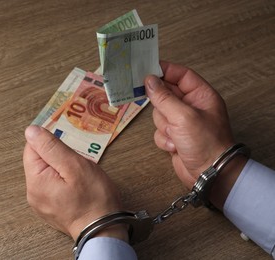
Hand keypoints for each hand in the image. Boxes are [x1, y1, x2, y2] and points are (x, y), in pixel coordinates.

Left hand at [23, 125, 127, 240]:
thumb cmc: (93, 198)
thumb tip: (30, 131)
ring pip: (47, 173)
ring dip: (63, 169)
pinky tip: (77, 187)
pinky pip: (52, 186)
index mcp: (35, 181)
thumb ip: (51, 147)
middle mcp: (33, 193)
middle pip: (39, 161)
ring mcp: (40, 203)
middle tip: (78, 166)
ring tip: (79, 178)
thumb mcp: (75, 166)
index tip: (68, 149)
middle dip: (59, 157)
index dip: (50, 143)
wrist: (103, 231)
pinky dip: (64, 181)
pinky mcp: (49, 209)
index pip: (32, 148)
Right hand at [144, 61, 246, 208]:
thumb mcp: (184, 116)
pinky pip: (159, 130)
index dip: (164, 71)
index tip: (145, 69)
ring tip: (175, 135)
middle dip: (161, 105)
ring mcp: (182, 122)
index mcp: (201, 95)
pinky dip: (163, 138)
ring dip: (163, 125)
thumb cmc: (206, 143)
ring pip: (159, 114)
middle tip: (161, 110)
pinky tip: (174, 146)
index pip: (181, 75)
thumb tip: (149, 81)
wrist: (210, 174)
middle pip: (165, 94)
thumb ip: (164, 97)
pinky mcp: (174, 136)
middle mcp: (191, 106)